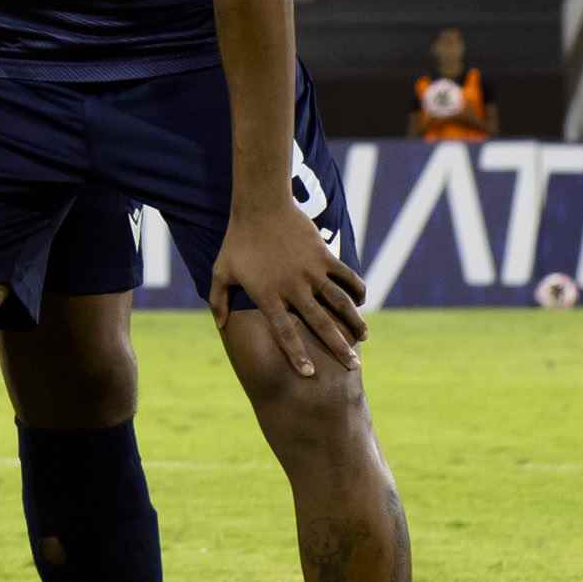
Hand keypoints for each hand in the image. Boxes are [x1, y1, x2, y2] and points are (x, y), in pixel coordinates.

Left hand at [210, 199, 366, 377]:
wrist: (260, 207)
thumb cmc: (237, 241)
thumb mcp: (221, 271)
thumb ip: (219, 301)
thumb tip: (220, 325)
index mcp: (268, 296)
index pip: (285, 333)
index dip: (297, 355)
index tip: (309, 374)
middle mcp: (293, 288)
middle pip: (320, 324)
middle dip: (338, 347)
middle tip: (353, 366)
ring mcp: (311, 272)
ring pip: (339, 303)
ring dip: (354, 321)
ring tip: (363, 338)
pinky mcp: (324, 256)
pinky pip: (346, 276)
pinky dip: (357, 289)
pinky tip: (362, 302)